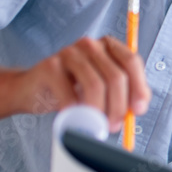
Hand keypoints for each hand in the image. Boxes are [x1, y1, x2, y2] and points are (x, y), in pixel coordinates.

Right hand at [21, 36, 150, 131]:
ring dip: (98, 112)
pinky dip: (76, 113)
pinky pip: (70, 94)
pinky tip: (74, 120)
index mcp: (108, 46)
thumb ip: (123, 94)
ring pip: (95, 85)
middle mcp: (90, 45)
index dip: (138, 87)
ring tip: (96, 127)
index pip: (131, 62)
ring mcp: (69, 53)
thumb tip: (137, 109)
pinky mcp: (50, 66)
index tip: (138, 110)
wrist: (33, 89)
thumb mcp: (102, 89)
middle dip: (119, 107)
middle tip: (114, 126)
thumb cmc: (72, 89)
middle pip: (115, 76)